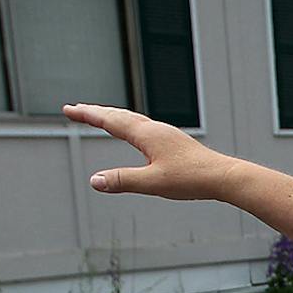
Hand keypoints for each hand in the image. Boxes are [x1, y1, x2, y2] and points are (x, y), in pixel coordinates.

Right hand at [64, 103, 238, 201]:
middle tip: (76, 109)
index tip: (68, 109)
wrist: (224, 176)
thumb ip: (123, 181)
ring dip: (112, 116)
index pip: (110, 120)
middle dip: (95, 112)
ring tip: (99, 116)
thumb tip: (95, 180)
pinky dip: (129, 124)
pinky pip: (144, 127)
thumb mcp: (153, 183)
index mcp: (146, 134)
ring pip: (132, 119)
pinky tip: (135, 132)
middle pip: (119, 115)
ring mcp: (165, 134)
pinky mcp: (173, 142)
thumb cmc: (192, 179)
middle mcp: (155, 129)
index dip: (87, 115)